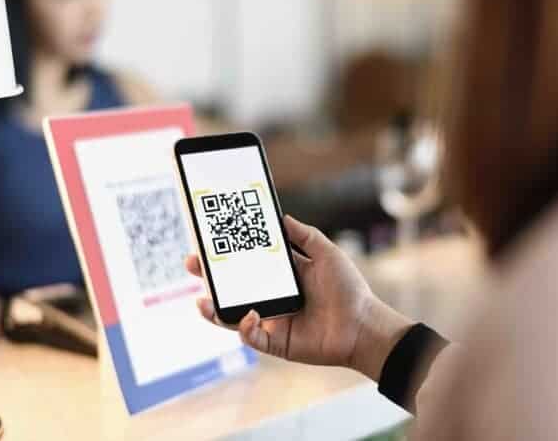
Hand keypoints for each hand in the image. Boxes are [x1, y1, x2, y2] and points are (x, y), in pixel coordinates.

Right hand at [185, 215, 412, 380]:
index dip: (229, 252)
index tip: (210, 239)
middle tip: (193, 264)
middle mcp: (274, 296)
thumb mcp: (326, 253)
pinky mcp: (276, 342)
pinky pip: (252, 335)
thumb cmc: (349, 289)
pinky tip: (250, 314)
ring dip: (214, 308)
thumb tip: (281, 216)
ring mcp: (272, 319)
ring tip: (202, 298)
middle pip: (234, 287)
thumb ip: (304, 235)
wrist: (364, 325)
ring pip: (234, 314)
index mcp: (283, 275)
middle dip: (210, 277)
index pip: (248, 261)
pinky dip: (245, 326)